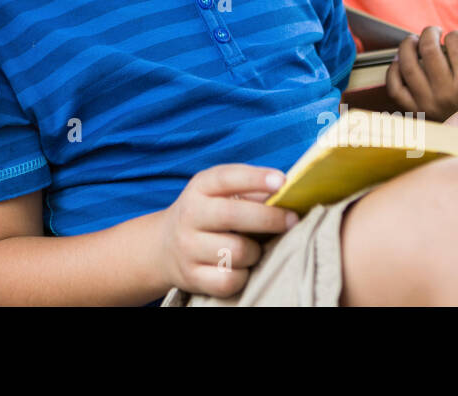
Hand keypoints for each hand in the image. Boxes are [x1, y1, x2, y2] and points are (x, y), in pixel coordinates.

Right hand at [156, 164, 297, 298]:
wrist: (165, 245)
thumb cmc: (207, 215)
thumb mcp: (218, 194)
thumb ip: (249, 191)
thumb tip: (287, 195)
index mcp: (199, 189)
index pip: (226, 177)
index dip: (255, 178)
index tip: (281, 182)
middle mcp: (190, 215)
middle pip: (233, 215)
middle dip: (269, 218)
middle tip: (292, 220)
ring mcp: (188, 247)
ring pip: (237, 251)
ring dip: (255, 251)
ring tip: (254, 249)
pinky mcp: (191, 276)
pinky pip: (229, 280)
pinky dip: (242, 276)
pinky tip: (240, 268)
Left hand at [386, 26, 457, 121]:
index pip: (454, 42)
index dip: (455, 35)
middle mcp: (447, 93)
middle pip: (428, 49)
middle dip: (429, 33)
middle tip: (433, 31)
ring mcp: (428, 103)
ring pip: (408, 65)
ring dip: (407, 45)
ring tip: (414, 40)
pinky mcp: (415, 110)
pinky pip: (395, 88)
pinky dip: (393, 70)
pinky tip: (401, 61)